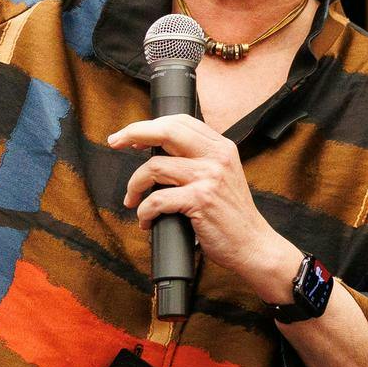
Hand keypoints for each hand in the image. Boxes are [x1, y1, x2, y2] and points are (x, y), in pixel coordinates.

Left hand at [110, 115, 296, 298]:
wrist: (253, 245)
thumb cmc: (232, 216)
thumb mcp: (222, 177)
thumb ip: (199, 161)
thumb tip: (159, 153)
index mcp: (222, 147)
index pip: (180, 121)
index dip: (151, 125)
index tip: (132, 137)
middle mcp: (217, 157)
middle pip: (166, 131)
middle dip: (133, 133)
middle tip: (115, 143)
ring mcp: (209, 177)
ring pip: (154, 167)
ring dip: (134, 186)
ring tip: (133, 200)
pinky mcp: (200, 201)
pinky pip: (157, 200)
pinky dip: (144, 211)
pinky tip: (147, 220)